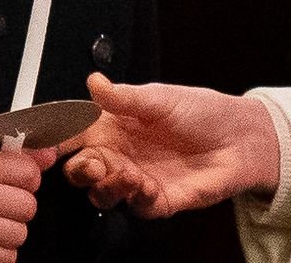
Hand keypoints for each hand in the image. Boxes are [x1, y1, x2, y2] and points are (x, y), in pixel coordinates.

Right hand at [60, 72, 278, 219]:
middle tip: (90, 164)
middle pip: (80, 171)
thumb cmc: (202, 111)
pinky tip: (146, 183)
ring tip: (124, 173)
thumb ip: (123, 96)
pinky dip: (136, 198)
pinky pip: (138, 207)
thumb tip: (93, 82)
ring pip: (103, 194)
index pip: (74, 135)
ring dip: (106, 187)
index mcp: (112, 127)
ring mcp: (137, 179)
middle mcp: (120, 155)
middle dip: (77, 171)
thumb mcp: (159, 97)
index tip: (49, 140)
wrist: (241, 137)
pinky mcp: (160, 200)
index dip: (57, 139)